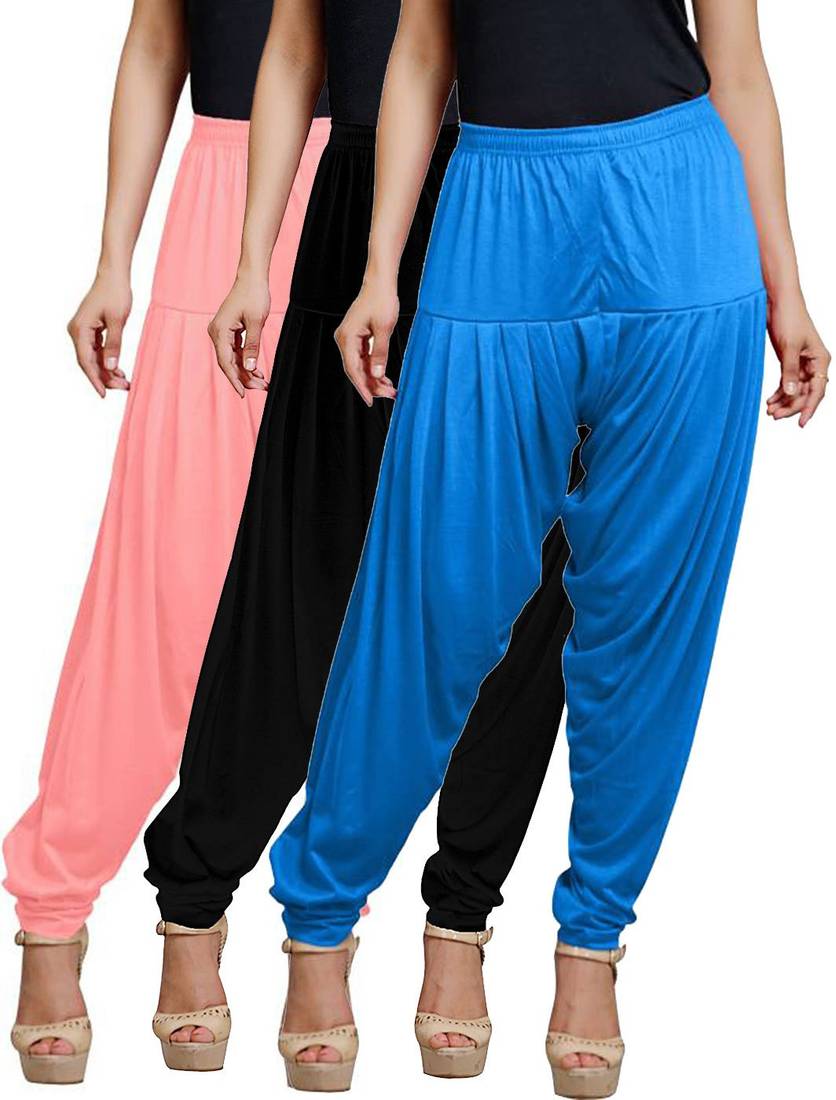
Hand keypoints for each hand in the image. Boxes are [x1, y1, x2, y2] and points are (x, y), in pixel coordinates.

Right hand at [67, 272, 132, 396]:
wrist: (113, 274)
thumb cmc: (116, 293)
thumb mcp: (118, 321)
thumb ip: (114, 345)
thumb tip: (110, 368)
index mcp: (79, 330)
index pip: (86, 362)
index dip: (95, 380)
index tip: (104, 395)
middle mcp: (77, 332)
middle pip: (88, 362)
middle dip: (105, 378)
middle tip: (125, 388)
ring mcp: (82, 331)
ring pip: (93, 358)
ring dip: (107, 371)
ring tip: (125, 382)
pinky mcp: (90, 330)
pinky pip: (96, 351)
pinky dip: (107, 361)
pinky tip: (119, 370)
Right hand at [207, 273, 270, 397]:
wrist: (252, 278)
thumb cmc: (254, 295)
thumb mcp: (257, 322)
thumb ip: (252, 347)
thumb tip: (249, 369)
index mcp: (219, 331)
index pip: (226, 362)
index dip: (235, 380)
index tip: (244, 394)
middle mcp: (217, 333)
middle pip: (229, 363)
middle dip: (245, 378)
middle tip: (262, 388)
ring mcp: (221, 333)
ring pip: (232, 359)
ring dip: (246, 371)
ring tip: (262, 382)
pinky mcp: (228, 331)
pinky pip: (235, 352)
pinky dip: (245, 361)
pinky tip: (257, 371)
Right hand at [334, 279, 399, 406]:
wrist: (380, 283)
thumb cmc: (382, 300)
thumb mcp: (384, 328)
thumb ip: (379, 354)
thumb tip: (376, 376)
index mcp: (347, 338)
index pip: (353, 369)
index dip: (363, 387)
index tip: (371, 401)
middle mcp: (344, 340)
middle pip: (355, 370)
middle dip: (372, 385)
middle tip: (390, 395)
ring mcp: (349, 340)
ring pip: (360, 367)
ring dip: (374, 379)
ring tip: (391, 389)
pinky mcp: (357, 339)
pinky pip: (363, 359)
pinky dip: (373, 369)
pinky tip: (385, 378)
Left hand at [766, 292, 829, 427]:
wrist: (778, 302)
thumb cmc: (788, 318)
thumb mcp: (788, 347)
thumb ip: (789, 371)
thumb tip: (791, 394)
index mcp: (821, 360)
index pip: (818, 390)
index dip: (809, 408)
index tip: (800, 423)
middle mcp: (814, 364)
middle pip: (806, 393)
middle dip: (791, 406)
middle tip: (774, 416)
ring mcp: (802, 363)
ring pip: (796, 390)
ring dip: (784, 401)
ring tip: (769, 411)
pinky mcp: (790, 361)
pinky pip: (788, 382)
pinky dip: (780, 392)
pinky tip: (770, 401)